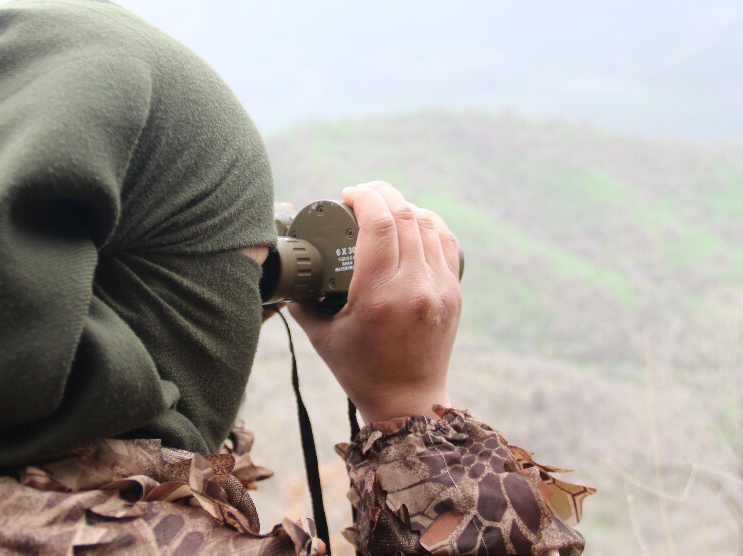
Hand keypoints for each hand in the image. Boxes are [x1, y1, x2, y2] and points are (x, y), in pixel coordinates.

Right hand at [288, 182, 461, 422]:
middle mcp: (415, 287)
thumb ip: (301, 298)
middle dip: (380, 194)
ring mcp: (440, 288)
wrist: (408, 402)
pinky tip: (411, 222)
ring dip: (403, 206)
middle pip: (404, 215)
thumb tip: (289, 266)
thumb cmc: (359, 370)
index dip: (363, 197)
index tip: (347, 194)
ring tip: (382, 208)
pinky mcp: (453, 292)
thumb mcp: (320, 334)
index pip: (379, 224)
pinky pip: (446, 241)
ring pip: (427, 222)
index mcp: (379, 296)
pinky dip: (427, 222)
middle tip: (360, 195)